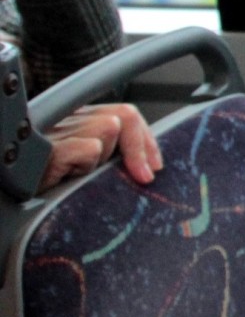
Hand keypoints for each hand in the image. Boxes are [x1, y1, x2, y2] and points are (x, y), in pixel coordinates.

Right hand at [40, 103, 161, 192]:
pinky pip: (88, 148)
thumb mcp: (89, 169)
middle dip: (139, 148)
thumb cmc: (53, 189)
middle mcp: (69, 119)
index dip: (146, 139)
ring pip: (108, 129)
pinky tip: (69, 178)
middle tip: (144, 177)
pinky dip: (86, 166)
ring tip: (84, 176)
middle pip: (125, 116)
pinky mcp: (48, 148)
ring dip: (105, 159)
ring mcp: (56, 130)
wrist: (17, 202)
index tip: (154, 167)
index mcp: (80, 120)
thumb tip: (151, 165)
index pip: (125, 114)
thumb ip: (113, 156)